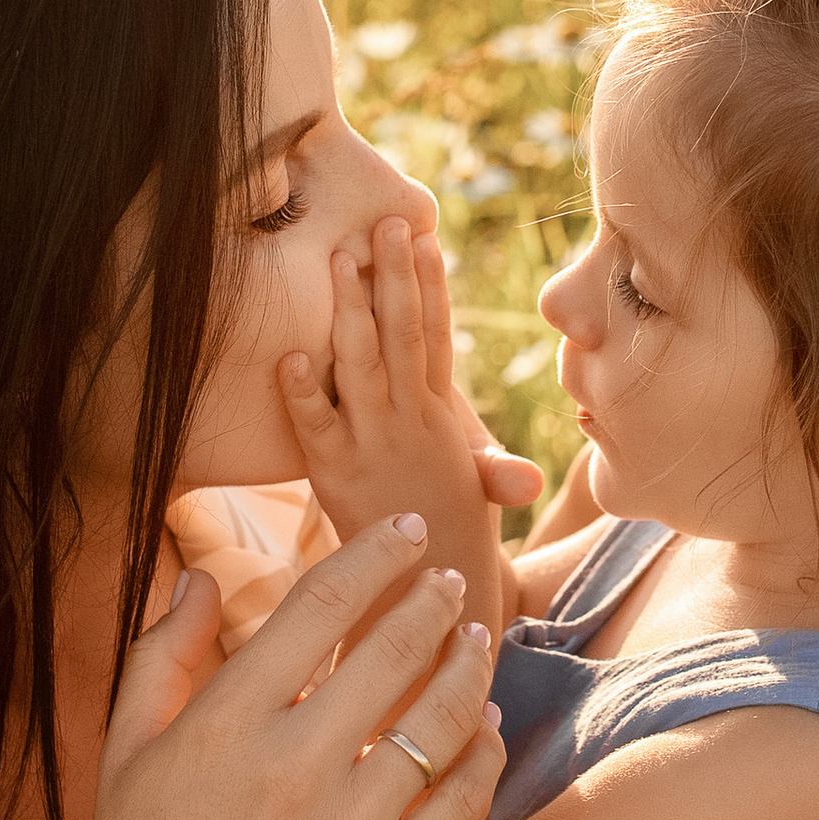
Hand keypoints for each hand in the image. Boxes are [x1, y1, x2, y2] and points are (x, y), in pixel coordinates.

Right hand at [0, 516, 502, 819]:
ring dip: (469, 666)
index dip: (373, 557)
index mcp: (224, 728)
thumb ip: (160, 659)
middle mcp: (293, 771)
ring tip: (477, 639)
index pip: (319, 609)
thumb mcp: (125, 761)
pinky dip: (481, 754)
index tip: (407, 532)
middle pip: (393, 652)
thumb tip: (197, 577)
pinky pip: (461, 803)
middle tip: (450, 582)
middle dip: (431, 602)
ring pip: (440, 721)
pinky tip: (483, 726)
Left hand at [280, 218, 507, 623]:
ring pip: (362, 367)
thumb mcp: (474, 491)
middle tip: (384, 220)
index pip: (436, 337)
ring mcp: (374, 445)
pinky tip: (290, 356)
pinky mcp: (336, 476)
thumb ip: (493, 469)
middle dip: (394, 277)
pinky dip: (303, 392)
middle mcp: (411, 423)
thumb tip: (528, 480)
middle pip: (404, 336)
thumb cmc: (450, 535)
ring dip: (350, 312)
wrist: (433, 599)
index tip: (422, 233)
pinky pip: (316, 427)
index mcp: (439, 417)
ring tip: (338, 260)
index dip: (430, 284)